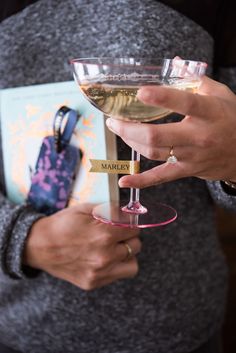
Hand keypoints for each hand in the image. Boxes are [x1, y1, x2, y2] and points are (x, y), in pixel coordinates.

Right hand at [24, 204, 140, 289]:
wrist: (39, 246)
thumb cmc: (63, 224)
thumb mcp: (86, 209)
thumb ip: (110, 210)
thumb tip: (129, 213)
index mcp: (105, 234)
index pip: (134, 228)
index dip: (129, 223)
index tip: (124, 222)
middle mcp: (105, 256)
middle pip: (136, 245)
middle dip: (129, 237)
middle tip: (118, 234)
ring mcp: (100, 272)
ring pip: (133, 264)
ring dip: (127, 254)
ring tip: (114, 248)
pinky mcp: (94, 283)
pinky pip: (119, 275)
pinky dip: (116, 266)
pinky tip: (105, 258)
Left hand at [106, 76, 235, 187]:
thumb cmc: (233, 119)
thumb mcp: (220, 95)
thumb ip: (196, 78)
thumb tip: (175, 61)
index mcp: (209, 111)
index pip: (184, 102)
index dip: (161, 97)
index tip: (140, 92)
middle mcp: (198, 136)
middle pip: (157, 135)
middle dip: (129, 127)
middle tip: (114, 120)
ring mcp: (191, 156)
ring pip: (154, 152)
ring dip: (131, 141)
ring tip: (119, 130)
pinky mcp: (187, 170)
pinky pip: (161, 178)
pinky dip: (141, 181)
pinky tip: (124, 181)